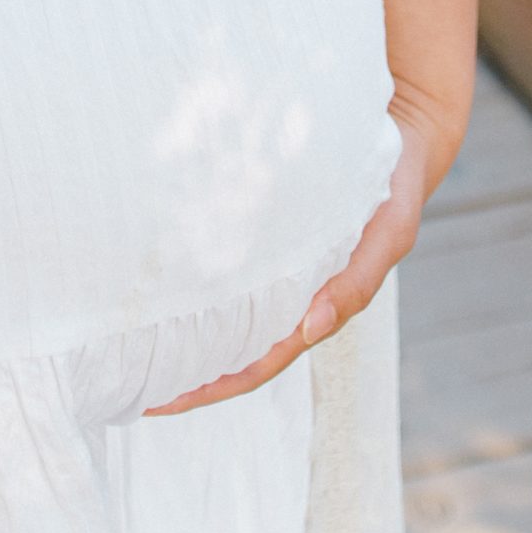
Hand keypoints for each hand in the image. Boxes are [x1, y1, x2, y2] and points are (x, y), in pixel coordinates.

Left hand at [141, 94, 446, 415]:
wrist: (401, 133)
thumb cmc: (394, 187)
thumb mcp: (390, 232)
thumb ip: (357, 281)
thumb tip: (310, 328)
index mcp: (318, 306)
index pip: (259, 362)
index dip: (215, 385)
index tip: (168, 400)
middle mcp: (293, 293)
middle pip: (234, 348)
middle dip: (188, 370)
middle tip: (130, 380)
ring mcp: (279, 265)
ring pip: (228, 312)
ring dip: (187, 330)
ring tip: (132, 339)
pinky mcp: (269, 232)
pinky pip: (231, 267)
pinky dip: (200, 279)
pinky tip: (165, 273)